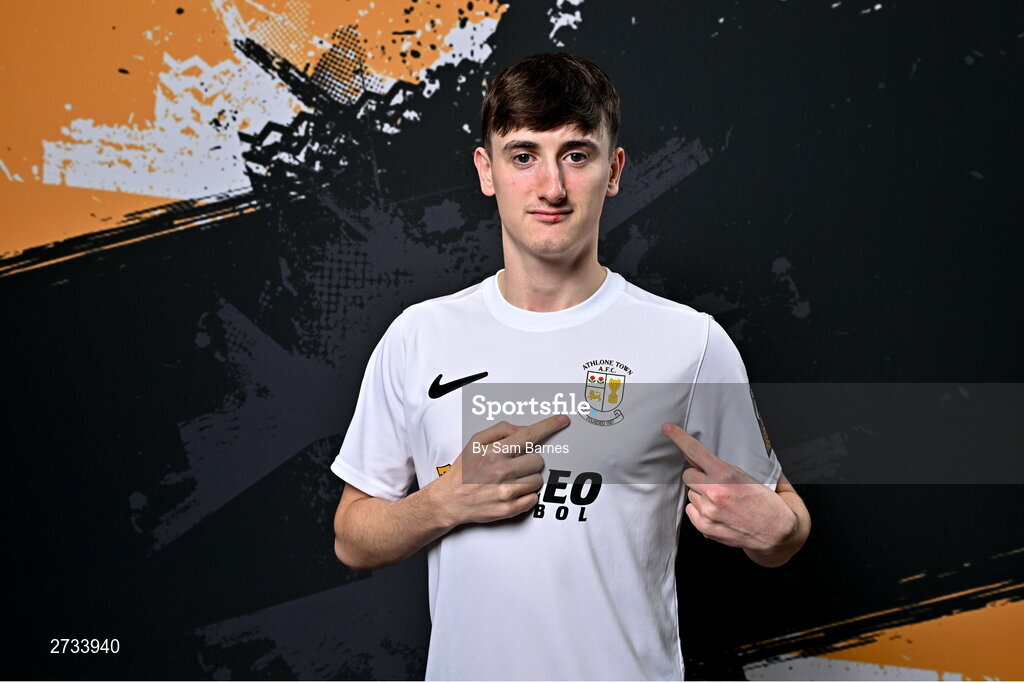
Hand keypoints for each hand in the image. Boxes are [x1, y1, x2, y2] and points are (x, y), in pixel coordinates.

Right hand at [432, 414, 569, 526]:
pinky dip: (526, 496)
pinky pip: (534, 499)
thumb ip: (500, 430)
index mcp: (494, 452)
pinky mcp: (509, 509)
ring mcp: (506, 492)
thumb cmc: (463, 470)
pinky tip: (510, 492)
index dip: (549, 426)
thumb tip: (523, 429)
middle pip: (538, 460)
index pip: (529, 434)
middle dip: (530, 461)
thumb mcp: (475, 442)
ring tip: (509, 480)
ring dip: (528, 479)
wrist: (448, 500)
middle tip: (514, 465)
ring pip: (538, 480)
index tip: (562, 420)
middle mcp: (501, 471)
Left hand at [662, 422, 797, 552]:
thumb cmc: (765, 502)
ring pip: (691, 493)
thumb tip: (699, 459)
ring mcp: (707, 511)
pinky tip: (718, 513)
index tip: (667, 429)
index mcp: (725, 475)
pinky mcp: (705, 526)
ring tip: (723, 502)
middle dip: (699, 476)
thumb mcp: (746, 476)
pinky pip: (691, 510)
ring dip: (702, 495)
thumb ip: (721, 468)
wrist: (776, 532)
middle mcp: (713, 492)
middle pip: (688, 474)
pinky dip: (701, 510)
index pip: (695, 451)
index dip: (679, 438)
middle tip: (716, 483)